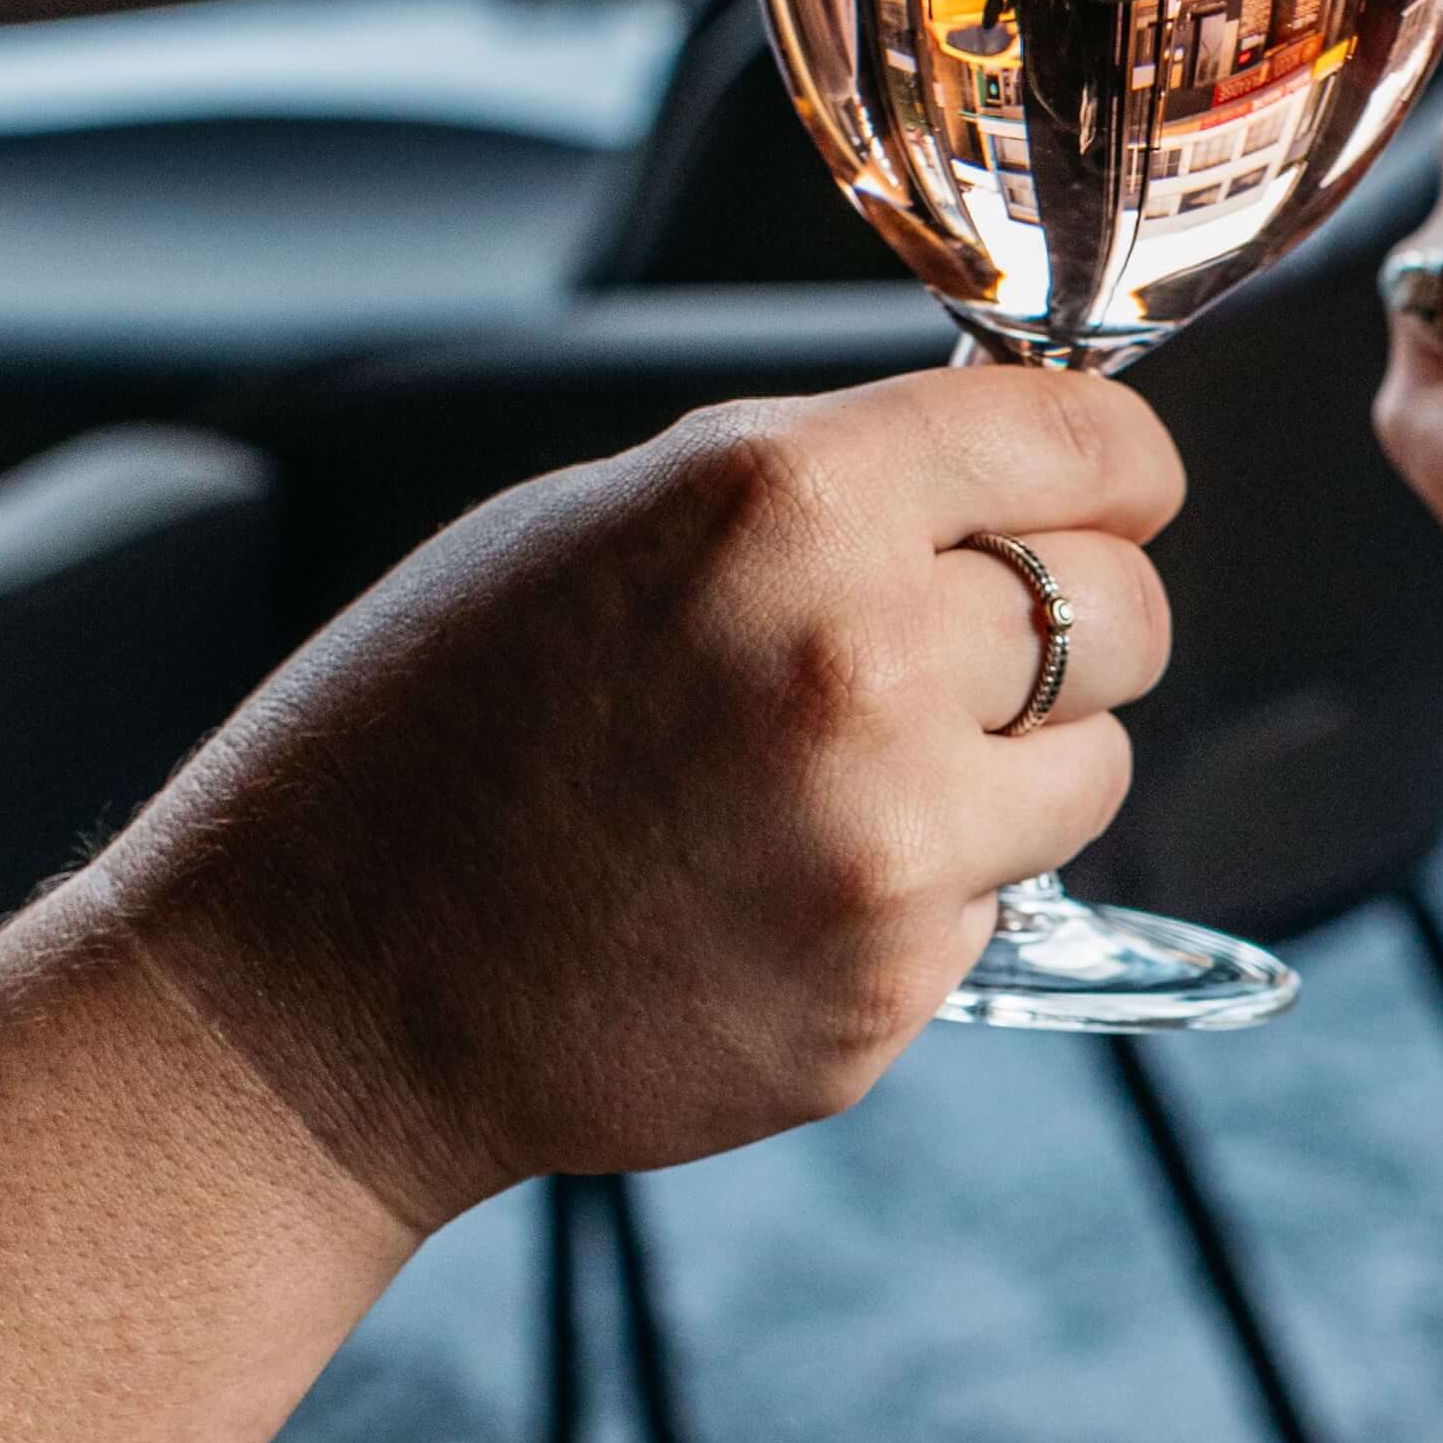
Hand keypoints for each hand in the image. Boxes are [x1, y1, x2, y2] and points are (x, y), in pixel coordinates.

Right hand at [99, 364, 1179, 1222]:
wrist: (314, 991)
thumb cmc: (425, 737)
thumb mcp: (593, 525)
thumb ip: (807, 491)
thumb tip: (986, 475)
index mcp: (784, 504)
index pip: (1086, 448)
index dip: (1112, 473)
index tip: (1110, 495)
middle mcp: (861, 663)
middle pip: (1128, 614)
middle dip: (1073, 624)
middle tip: (969, 653)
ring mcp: (885, 848)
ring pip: (1093, 773)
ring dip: (1012, 770)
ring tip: (840, 782)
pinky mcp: (885, 994)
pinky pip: (990, 908)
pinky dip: (918, 895)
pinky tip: (766, 892)